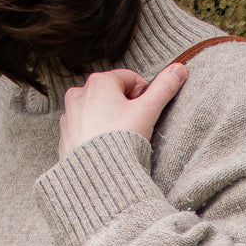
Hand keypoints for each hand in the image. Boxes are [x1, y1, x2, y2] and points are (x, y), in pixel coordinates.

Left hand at [58, 62, 187, 157]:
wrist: (96, 176)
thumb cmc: (120, 140)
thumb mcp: (148, 111)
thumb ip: (164, 88)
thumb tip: (179, 70)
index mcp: (99, 82)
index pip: (130, 79)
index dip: (144, 94)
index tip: (146, 112)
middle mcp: (79, 94)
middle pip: (113, 94)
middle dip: (126, 108)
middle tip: (134, 127)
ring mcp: (69, 115)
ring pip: (98, 111)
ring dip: (110, 120)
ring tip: (119, 139)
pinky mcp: (65, 135)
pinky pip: (85, 128)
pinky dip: (96, 134)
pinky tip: (105, 148)